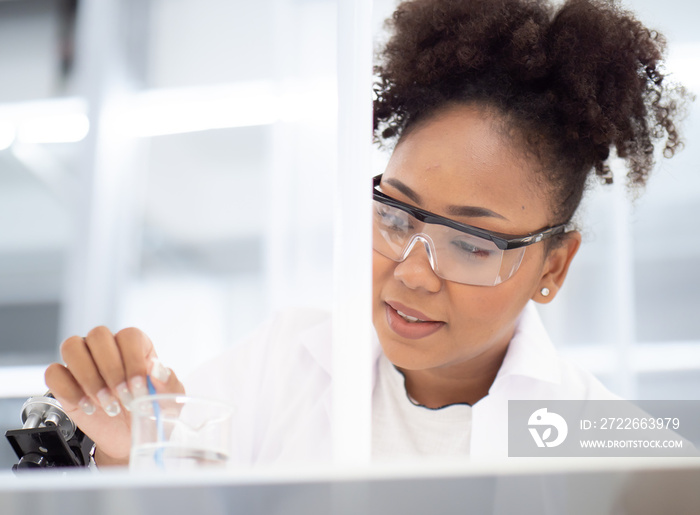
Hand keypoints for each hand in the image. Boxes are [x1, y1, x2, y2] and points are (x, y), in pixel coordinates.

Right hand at [44, 326, 184, 465]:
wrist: (130, 438)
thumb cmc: (150, 413)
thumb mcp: (169, 400)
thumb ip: (168, 383)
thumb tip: (156, 368)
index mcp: (135, 346)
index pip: (128, 336)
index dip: (133, 360)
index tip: (138, 386)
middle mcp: (107, 348)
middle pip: (98, 335)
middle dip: (111, 369)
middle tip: (123, 397)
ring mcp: (83, 362)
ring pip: (72, 346)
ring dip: (89, 377)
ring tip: (106, 403)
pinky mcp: (64, 382)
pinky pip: (54, 373)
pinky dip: (69, 390)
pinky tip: (88, 406)